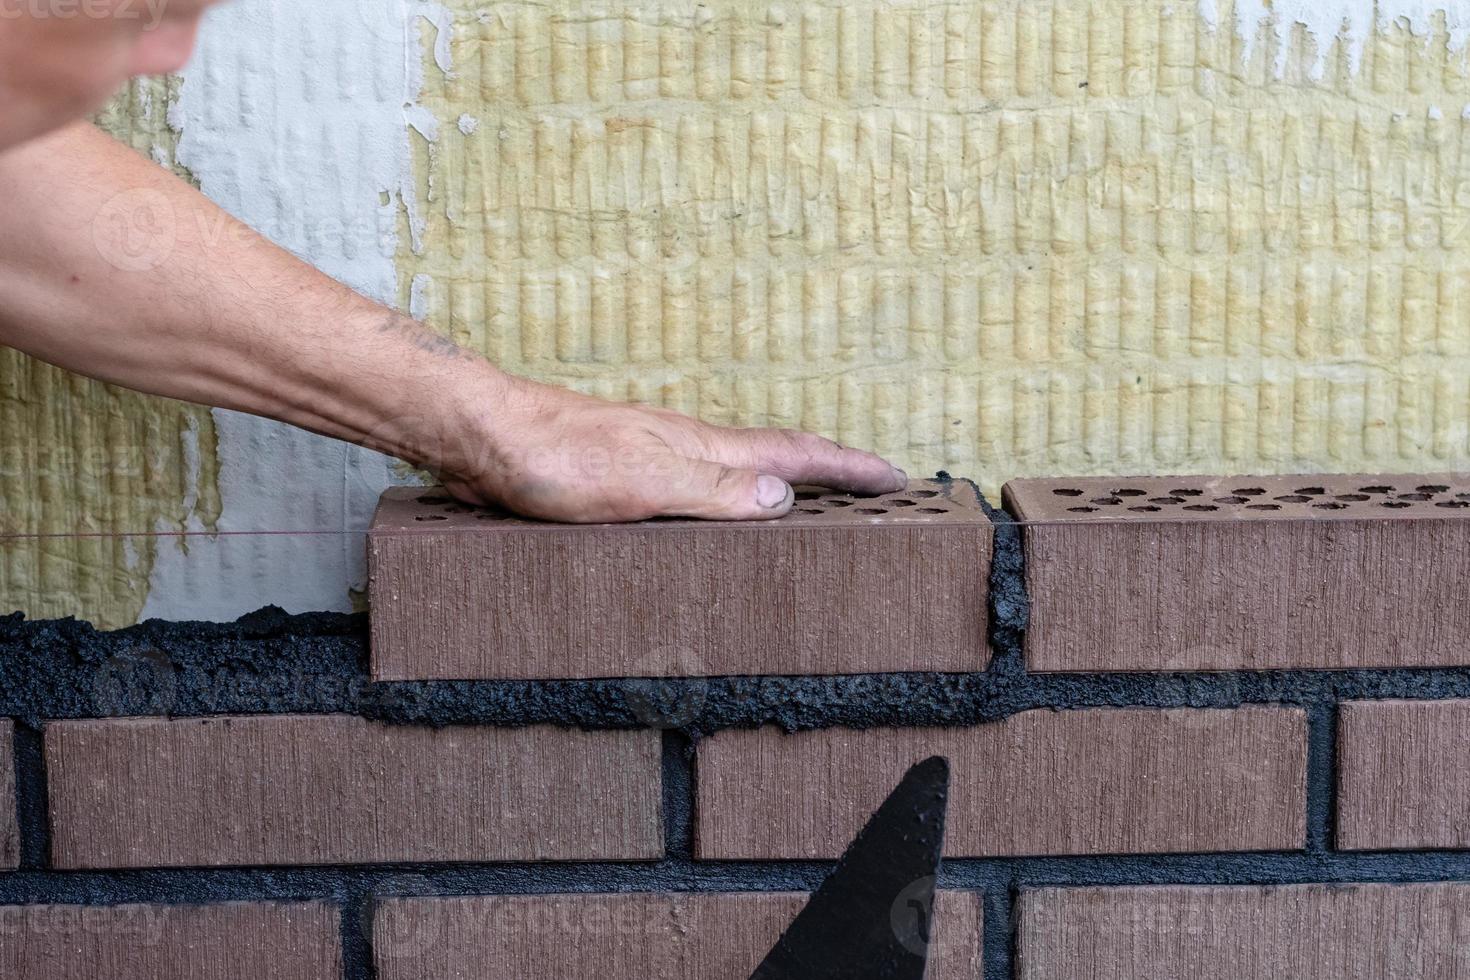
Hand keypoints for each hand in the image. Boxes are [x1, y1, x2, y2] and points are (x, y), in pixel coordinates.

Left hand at [437, 376, 907, 522]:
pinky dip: (729, 498)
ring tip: (811, 505)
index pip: (795, 454)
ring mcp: (656, 456)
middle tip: (872, 489)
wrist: (483, 436)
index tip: (897, 477)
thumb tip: (785, 496)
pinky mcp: (623, 475)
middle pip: (774, 456)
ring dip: (781, 483)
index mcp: (702, 447)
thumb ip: (714, 490)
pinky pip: (697, 487)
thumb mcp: (645, 480)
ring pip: (736, 471)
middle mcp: (686, 447)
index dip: (848, 467)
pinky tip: (716, 516)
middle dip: (828, 471)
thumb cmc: (556, 458)